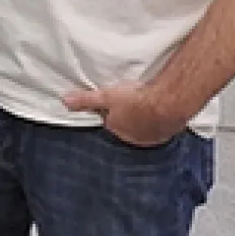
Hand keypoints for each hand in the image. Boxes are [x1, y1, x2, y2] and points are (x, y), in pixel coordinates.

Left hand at [63, 82, 186, 146]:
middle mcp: (135, 138)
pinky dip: (162, 121)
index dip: (112, 112)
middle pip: (129, 127)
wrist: (170, 103)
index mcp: (118, 130)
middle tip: (133, 103)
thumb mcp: (106, 96)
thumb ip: (86, 100)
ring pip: (146, 129)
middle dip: (129, 118)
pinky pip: (163, 129)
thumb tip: (64, 101)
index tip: (115, 103)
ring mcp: (153, 138)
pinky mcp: (170, 134)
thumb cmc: (135, 100)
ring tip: (149, 107)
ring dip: (146, 121)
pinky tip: (164, 112)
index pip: (111, 123)